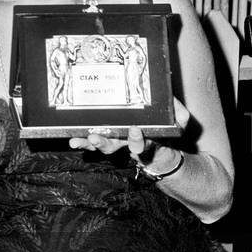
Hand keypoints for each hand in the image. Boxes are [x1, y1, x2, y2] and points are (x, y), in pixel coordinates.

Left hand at [68, 99, 190, 169]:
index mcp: (147, 139)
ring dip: (89, 142)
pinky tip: (73, 138)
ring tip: (77, 139)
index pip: (143, 142)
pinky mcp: (106, 137)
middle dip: (104, 142)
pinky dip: (83, 141)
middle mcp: (128, 143)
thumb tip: (172, 99)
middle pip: (115, 145)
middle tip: (95, 137)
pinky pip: (93, 141)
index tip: (135, 131)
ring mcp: (116, 141)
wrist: (159, 152)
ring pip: (101, 144)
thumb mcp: (178, 122)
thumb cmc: (165, 131)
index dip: (138, 139)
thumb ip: (179, 112)